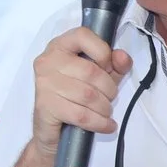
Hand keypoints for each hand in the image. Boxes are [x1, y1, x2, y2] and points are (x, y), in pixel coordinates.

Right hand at [27, 26, 133, 154]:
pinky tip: (107, 125)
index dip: (103, 51)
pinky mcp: (45, 107)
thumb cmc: (75, 98)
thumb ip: (114, 65)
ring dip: (104, 107)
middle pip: (90, 71)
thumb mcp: (100, 77)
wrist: (51, 130)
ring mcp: (44, 84)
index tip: (108, 67)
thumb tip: (122, 57)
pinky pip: (80, 115)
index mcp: (60, 46)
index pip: (83, 35)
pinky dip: (99, 122)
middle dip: (109, 89)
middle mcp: (48, 61)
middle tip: (110, 98)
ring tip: (106, 112)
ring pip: (87, 95)